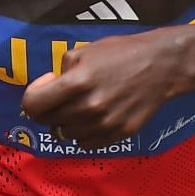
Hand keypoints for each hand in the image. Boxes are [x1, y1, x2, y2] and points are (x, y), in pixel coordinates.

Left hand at [18, 29, 191, 146]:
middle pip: (47, 122)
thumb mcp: (83, 51)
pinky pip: (86, 144)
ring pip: (65, 135)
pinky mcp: (118, 134)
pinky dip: (82, 133)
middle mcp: (88, 107)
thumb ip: (60, 71)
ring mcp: (104, 124)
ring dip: (65, 122)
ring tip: (79, 107)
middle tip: (62, 96)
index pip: (33, 105)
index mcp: (77, 83)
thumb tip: (49, 88)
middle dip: (48, 109)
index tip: (46, 87)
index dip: (34, 96)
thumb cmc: (120, 53)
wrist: (160, 66)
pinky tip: (91, 119)